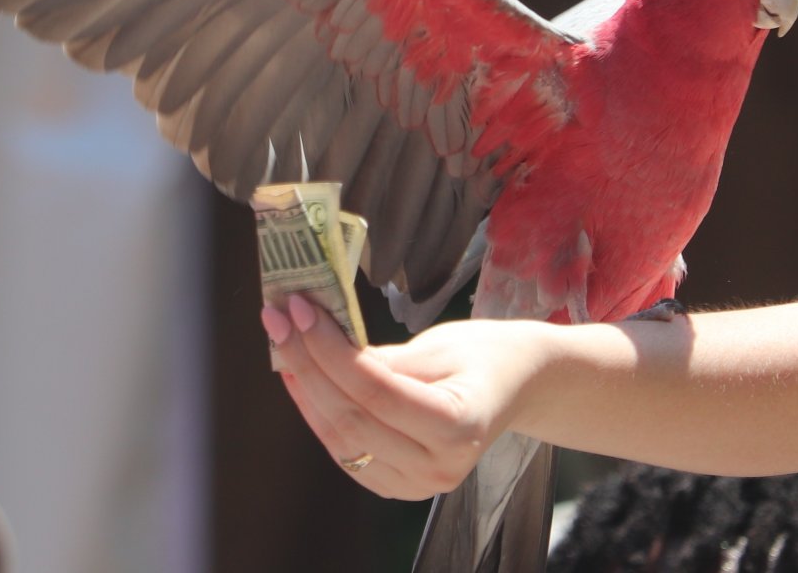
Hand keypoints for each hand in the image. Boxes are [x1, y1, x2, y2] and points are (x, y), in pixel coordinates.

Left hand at [263, 297, 549, 499]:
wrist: (518, 385)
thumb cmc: (485, 355)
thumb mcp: (440, 345)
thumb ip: (381, 357)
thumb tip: (320, 341)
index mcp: (458, 426)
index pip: (376, 390)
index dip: (330, 350)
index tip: (301, 311)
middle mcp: (439, 467)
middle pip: (351, 417)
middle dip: (307, 363)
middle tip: (280, 319)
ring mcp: (418, 484)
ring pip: (340, 439)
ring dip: (304, 389)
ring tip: (283, 343)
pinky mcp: (399, 486)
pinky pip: (345, 452)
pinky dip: (318, 414)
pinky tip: (302, 377)